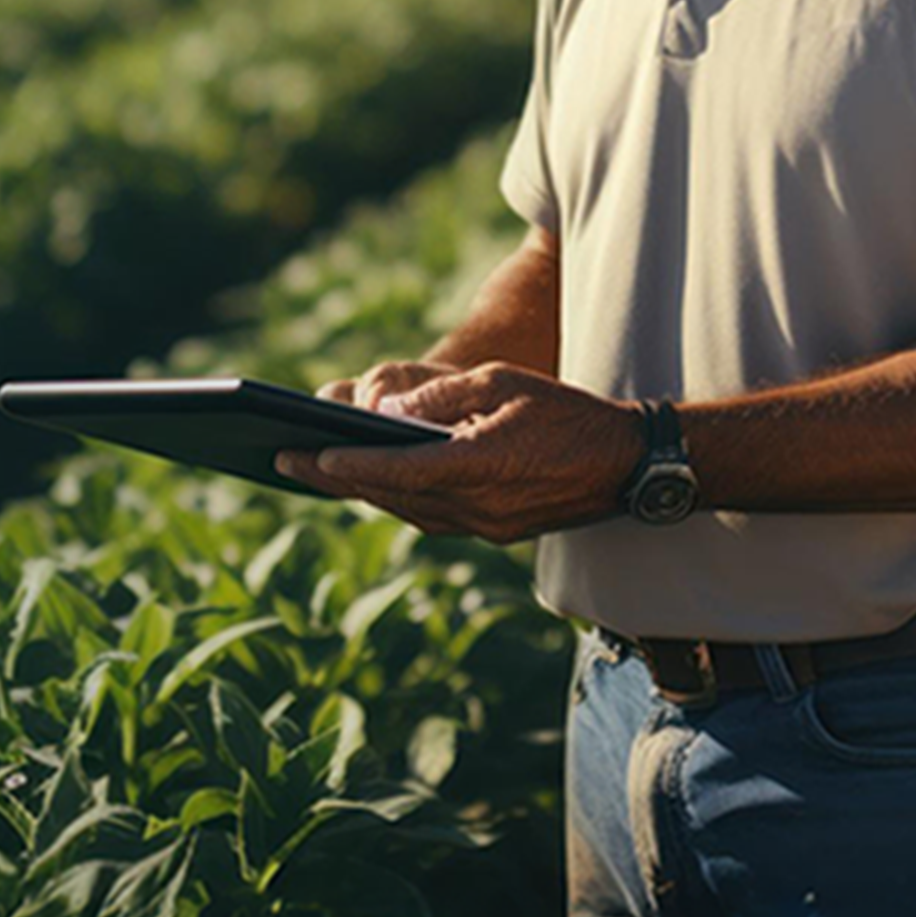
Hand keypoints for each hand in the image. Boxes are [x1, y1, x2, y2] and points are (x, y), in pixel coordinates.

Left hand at [279, 363, 642, 540]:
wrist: (629, 463)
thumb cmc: (567, 411)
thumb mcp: (502, 383)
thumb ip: (440, 398)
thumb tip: (382, 414)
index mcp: (479, 467)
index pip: (395, 470)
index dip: (344, 466)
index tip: (304, 456)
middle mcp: (478, 508)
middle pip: (390, 496)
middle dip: (336, 480)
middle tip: (286, 461)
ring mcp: (487, 527)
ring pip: (408, 511)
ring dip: (363, 494)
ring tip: (319, 473)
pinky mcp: (497, 533)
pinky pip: (434, 518)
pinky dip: (399, 501)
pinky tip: (377, 485)